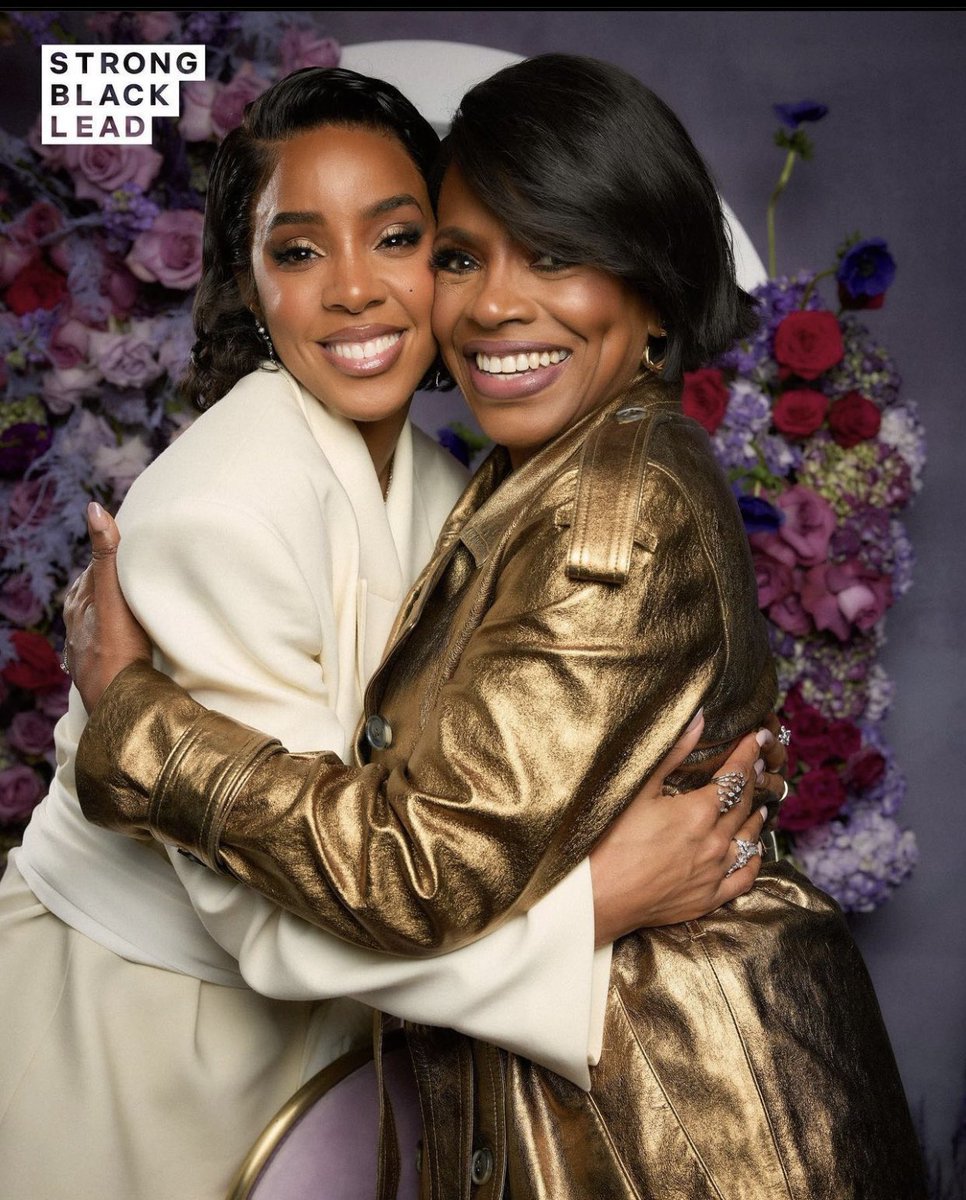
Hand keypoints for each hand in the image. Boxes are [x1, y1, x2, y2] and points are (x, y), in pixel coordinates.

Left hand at [63, 502, 151, 712]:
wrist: (118, 702)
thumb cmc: (115, 649)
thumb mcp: (113, 595)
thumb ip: (106, 555)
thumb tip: (95, 508)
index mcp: (78, 603)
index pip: (94, 571)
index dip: (111, 558)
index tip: (129, 548)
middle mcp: (78, 626)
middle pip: (94, 596)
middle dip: (111, 584)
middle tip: (136, 573)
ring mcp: (88, 650)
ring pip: (99, 622)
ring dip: (114, 612)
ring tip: (133, 605)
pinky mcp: (102, 671)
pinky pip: (108, 647)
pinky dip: (117, 638)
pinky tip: (127, 643)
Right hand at [589, 715, 769, 944]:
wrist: (598, 898)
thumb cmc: (610, 841)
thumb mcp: (638, 789)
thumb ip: (672, 753)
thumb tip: (698, 719)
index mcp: (698, 812)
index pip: (734, 777)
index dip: (746, 755)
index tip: (755, 738)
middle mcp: (714, 842)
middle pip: (743, 805)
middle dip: (752, 781)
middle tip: (757, 765)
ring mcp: (714, 873)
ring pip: (748, 840)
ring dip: (755, 818)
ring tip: (759, 804)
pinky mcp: (708, 898)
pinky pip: (744, 877)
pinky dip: (754, 859)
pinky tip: (754, 849)